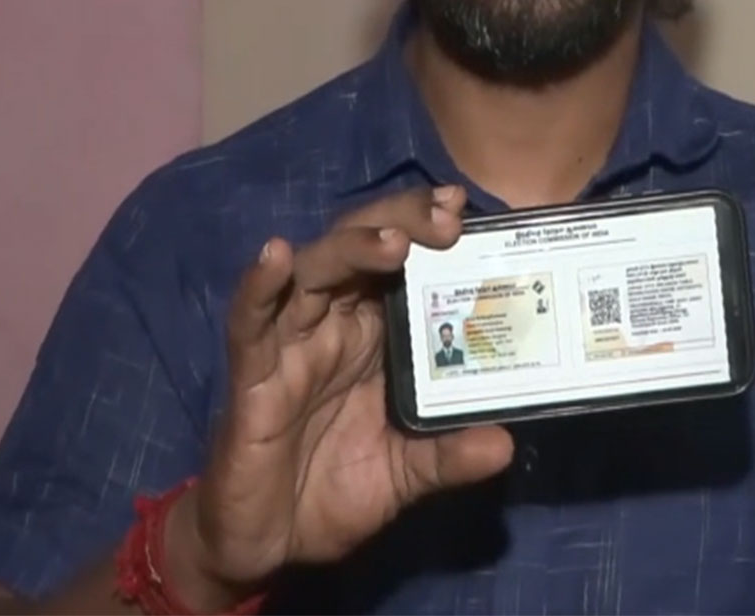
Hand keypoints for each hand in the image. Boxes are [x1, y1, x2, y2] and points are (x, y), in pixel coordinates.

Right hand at [165, 185, 514, 604]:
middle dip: (400, 220)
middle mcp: (331, 326)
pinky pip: (250, 321)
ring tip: (392, 241)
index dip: (425, 228)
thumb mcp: (404, 475)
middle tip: (447, 216)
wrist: (267, 547)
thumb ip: (447, 457)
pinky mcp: (252, 374)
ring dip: (350, 247)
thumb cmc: (332, 495)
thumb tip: (504, 443)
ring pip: (314, 270)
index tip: (464, 208)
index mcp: (371, 337)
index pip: (399, 264)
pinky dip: (259, 285)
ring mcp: (289, 344)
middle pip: (360, 247)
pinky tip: (275, 256)